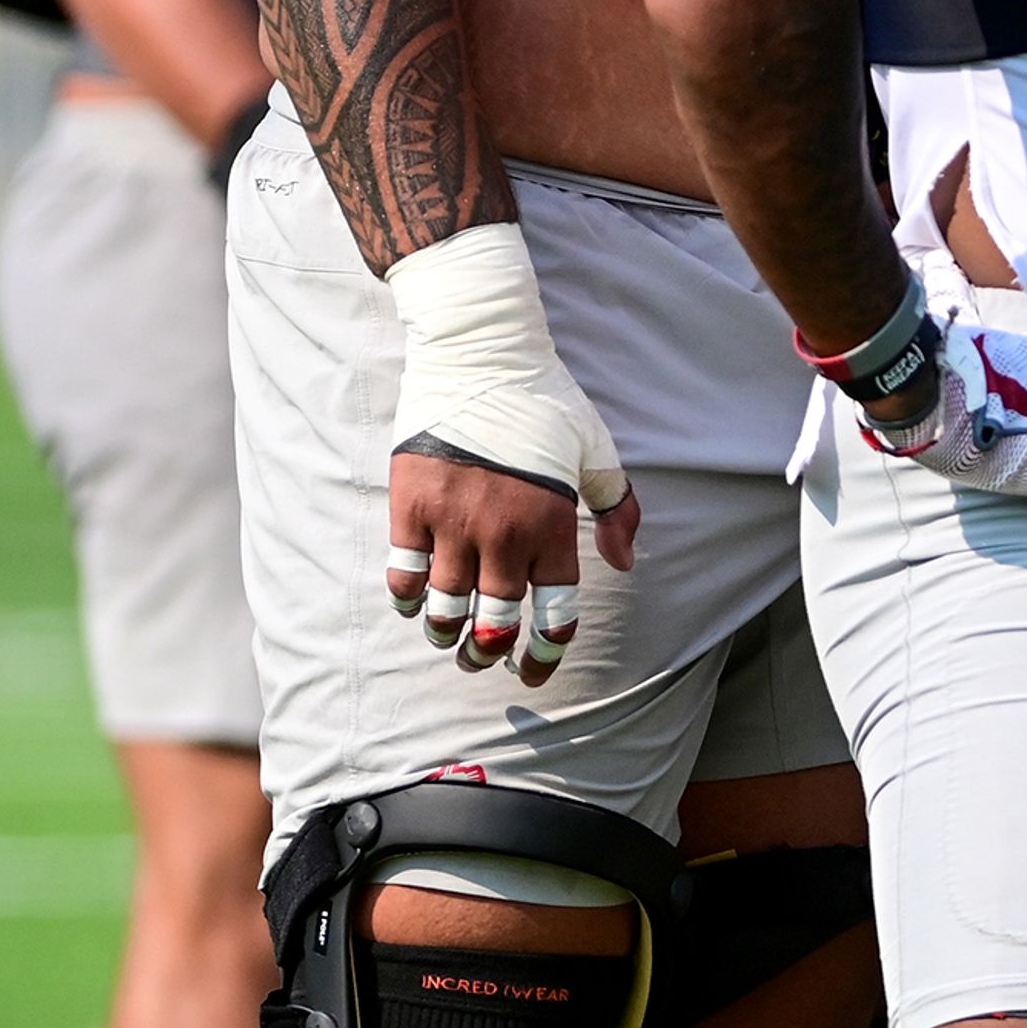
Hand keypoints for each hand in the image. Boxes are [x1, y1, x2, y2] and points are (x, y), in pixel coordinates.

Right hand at [385, 222, 637, 685]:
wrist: (482, 358)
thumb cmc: (546, 405)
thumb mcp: (596, 452)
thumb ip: (616, 509)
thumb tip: (624, 564)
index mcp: (553, 525)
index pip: (554, 612)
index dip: (545, 652)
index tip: (535, 669)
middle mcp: (504, 534)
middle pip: (493, 624)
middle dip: (487, 654)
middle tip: (482, 660)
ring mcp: (453, 523)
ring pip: (443, 608)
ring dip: (445, 633)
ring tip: (447, 638)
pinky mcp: (410, 507)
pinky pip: (402, 573)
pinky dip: (406, 597)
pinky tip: (413, 600)